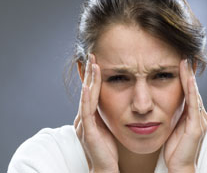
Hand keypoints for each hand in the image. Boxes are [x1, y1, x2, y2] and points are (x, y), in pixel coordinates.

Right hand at [74, 53, 118, 172]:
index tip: (96, 61)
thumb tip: (112, 101)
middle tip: (93, 55)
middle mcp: (83, 118)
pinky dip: (87, 98)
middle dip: (90, 73)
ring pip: (86, 98)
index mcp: (88, 117)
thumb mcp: (106, 127)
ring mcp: (83, 125)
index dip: (92, 76)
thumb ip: (105, 115)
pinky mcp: (88, 132)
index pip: (90, 92)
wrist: (105, 169)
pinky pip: (86, 112)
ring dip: (90, 80)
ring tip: (93, 64)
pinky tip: (88, 86)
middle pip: (86, 91)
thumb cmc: (107, 150)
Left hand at [164, 59, 206, 171]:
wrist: (178, 165)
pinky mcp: (197, 127)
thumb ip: (174, 112)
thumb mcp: (173, 125)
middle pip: (193, 89)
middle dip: (188, 72)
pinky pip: (193, 105)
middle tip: (185, 54)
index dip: (185, 75)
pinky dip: (190, 90)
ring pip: (194, 93)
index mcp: (193, 114)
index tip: (180, 60)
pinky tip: (187, 79)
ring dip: (189, 77)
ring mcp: (200, 120)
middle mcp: (199, 114)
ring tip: (185, 61)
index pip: (189, 90)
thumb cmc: (174, 146)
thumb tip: (165, 99)